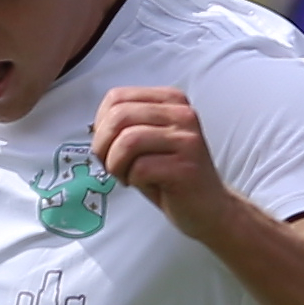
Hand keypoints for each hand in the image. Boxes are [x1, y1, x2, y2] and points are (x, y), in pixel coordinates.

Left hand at [93, 83, 230, 217]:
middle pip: (119, 117)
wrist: (208, 207)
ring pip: (128, 141)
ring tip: (127, 176)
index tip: (108, 147)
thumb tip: (95, 127)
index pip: (116, 97)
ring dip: (117, 165)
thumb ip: (125, 125)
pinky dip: (133, 179)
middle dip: (103, 146)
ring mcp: (186, 138)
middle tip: (112, 166)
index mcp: (170, 100)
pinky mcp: (186, 166)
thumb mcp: (146, 141)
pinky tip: (144, 184)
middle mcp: (181, 113)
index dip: (100, 125)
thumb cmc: (169, 175)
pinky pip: (140, 168)